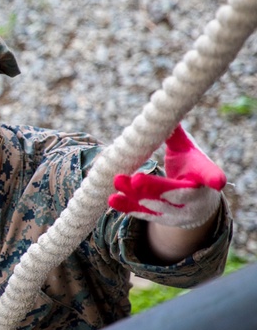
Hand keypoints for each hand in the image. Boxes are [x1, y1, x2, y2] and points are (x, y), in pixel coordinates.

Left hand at [109, 124, 225, 228]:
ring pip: (156, 205)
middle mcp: (195, 197)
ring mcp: (178, 211)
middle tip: (136, 178)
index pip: (210, 176)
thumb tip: (164, 110)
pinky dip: (127, 207)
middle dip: (155, 187)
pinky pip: (143, 214)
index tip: (218, 182)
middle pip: (176, 193)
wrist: (196, 204)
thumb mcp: (186, 151)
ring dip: (135, 195)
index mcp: (204, 175)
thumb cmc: (189, 169)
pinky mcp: (161, 219)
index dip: (213, 178)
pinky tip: (112, 199)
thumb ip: (175, 135)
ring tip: (117, 181)